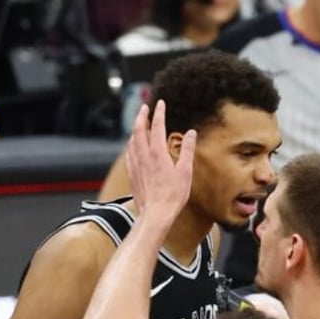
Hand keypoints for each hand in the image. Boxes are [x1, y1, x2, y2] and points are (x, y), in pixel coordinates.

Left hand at [125, 100, 195, 219]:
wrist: (155, 214)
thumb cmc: (172, 195)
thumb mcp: (185, 171)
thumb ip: (187, 150)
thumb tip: (191, 133)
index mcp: (157, 153)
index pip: (156, 126)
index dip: (159, 113)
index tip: (160, 104)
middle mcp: (143, 156)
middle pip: (138, 130)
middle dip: (141, 116)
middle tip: (144, 108)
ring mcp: (135, 165)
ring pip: (131, 141)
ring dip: (135, 129)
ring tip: (139, 124)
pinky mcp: (131, 174)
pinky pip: (128, 154)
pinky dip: (131, 145)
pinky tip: (132, 147)